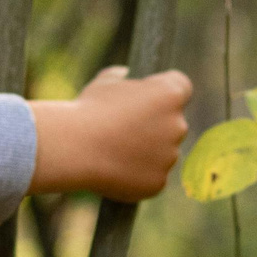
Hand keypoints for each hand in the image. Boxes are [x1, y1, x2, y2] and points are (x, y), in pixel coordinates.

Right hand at [27, 66, 193, 200]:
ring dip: (147, 151)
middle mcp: (178, 125)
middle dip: (155, 125)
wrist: (74, 147)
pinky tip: (115, 169)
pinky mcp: (158, 182)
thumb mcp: (103, 84)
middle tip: (124, 128)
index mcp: (170, 94)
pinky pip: (152, 176)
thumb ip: (120, 78)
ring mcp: (170, 156)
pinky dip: (138, 175)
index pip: (182, 87)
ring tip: (114, 150)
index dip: (163, 92)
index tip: (147, 98)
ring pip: (163, 152)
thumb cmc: (88, 110)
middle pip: (173, 122)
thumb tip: (123, 74)